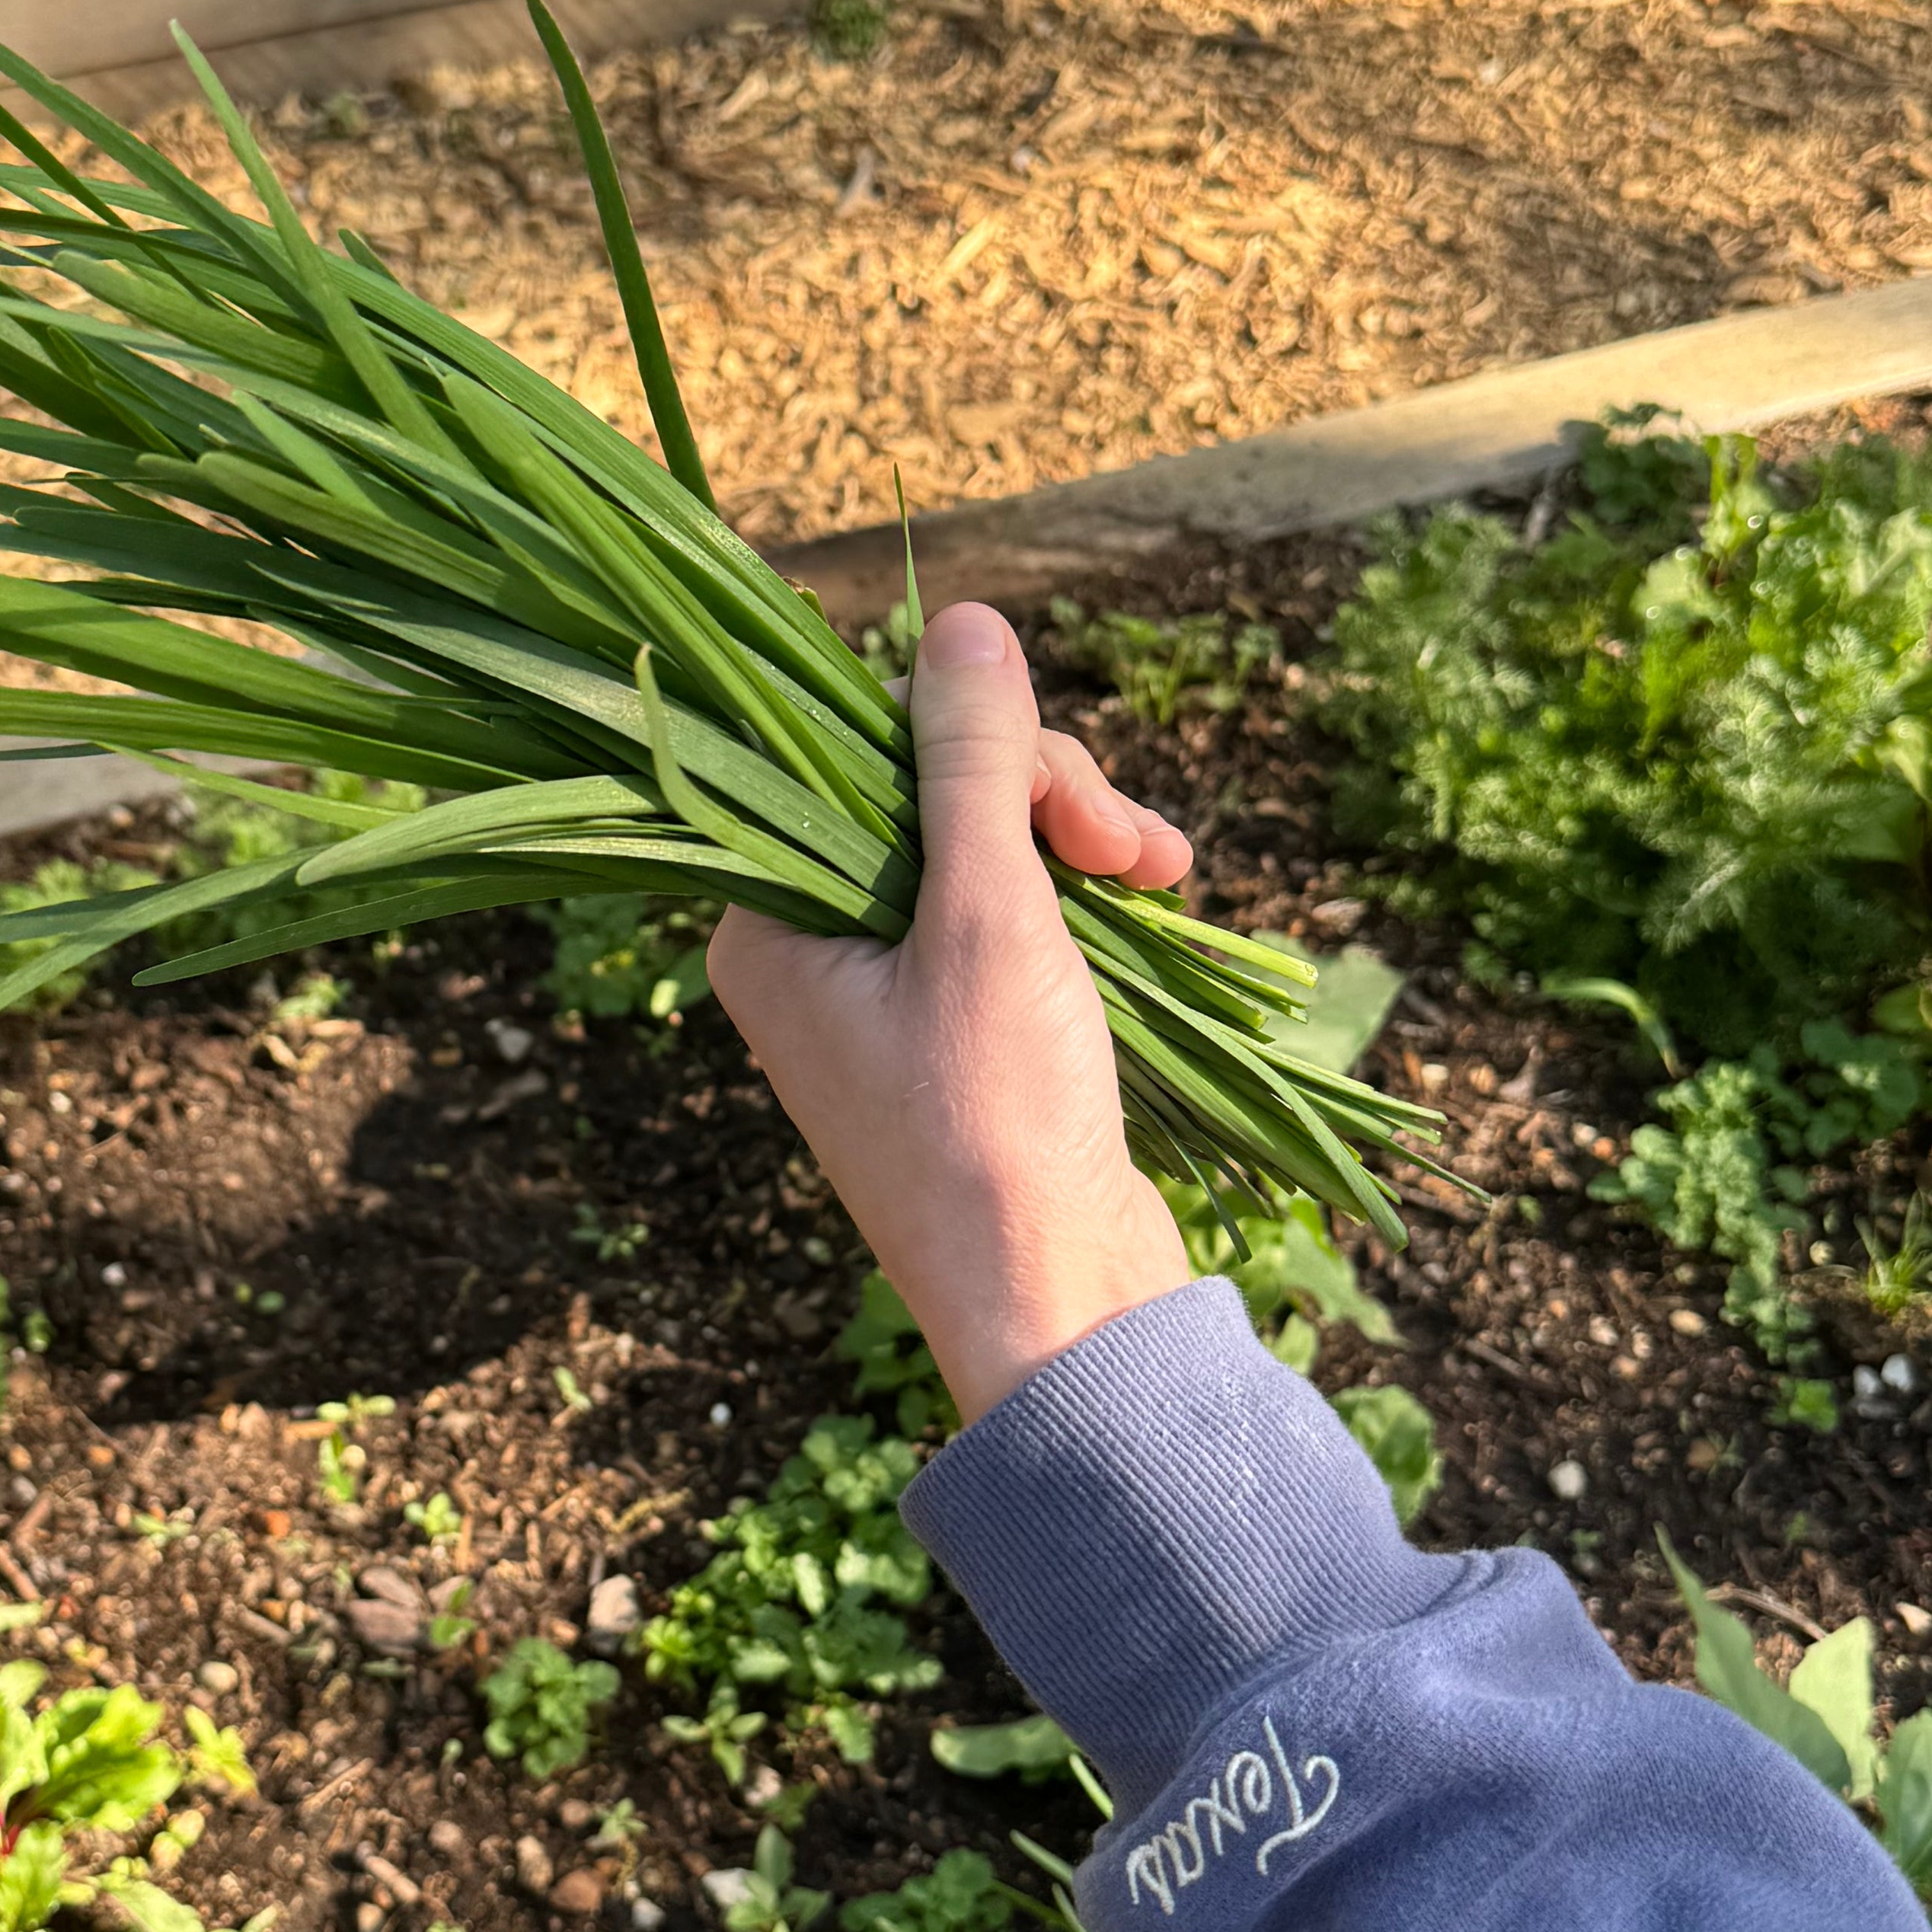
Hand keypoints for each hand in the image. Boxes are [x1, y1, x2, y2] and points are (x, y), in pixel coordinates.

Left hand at [708, 602, 1197, 1427]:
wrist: (1058, 1309)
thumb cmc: (996, 1124)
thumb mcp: (989, 917)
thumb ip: (973, 764)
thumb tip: (962, 622)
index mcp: (765, 922)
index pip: (855, 756)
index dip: (972, 746)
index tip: (1063, 795)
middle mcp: (808, 951)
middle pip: (929, 796)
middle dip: (1049, 800)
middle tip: (1135, 854)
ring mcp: (885, 996)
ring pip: (986, 849)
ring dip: (1083, 844)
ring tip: (1166, 883)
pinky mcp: (960, 1032)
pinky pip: (1014, 919)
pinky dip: (1084, 905)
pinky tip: (1158, 910)